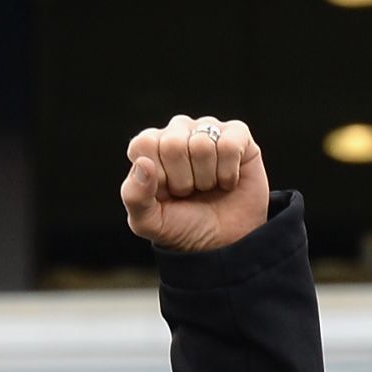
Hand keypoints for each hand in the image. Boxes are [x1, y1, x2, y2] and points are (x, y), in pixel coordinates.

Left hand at [120, 115, 267, 252]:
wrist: (222, 241)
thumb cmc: (181, 226)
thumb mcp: (148, 222)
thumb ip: (134, 196)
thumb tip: (143, 163)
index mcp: (149, 147)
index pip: (145, 144)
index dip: (157, 175)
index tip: (163, 192)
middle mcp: (177, 132)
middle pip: (173, 143)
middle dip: (181, 180)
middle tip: (187, 192)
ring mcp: (207, 130)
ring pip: (202, 144)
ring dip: (205, 179)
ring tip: (206, 187)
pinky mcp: (237, 134)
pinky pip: (230, 145)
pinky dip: (228, 173)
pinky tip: (226, 181)